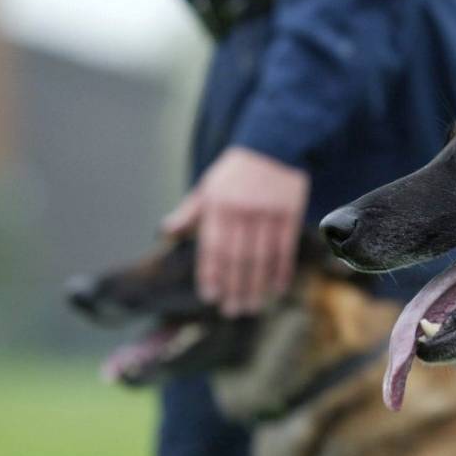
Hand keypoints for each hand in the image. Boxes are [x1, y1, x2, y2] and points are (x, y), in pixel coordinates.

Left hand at [163, 147, 309, 316]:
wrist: (274, 145)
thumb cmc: (236, 170)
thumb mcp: (208, 186)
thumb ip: (189, 212)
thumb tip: (166, 233)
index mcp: (218, 205)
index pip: (213, 247)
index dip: (211, 274)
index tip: (210, 297)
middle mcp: (242, 210)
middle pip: (237, 257)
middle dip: (234, 287)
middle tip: (232, 311)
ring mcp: (267, 212)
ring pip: (261, 257)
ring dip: (256, 285)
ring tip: (252, 306)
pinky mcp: (289, 212)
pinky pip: (284, 248)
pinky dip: (281, 270)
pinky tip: (277, 288)